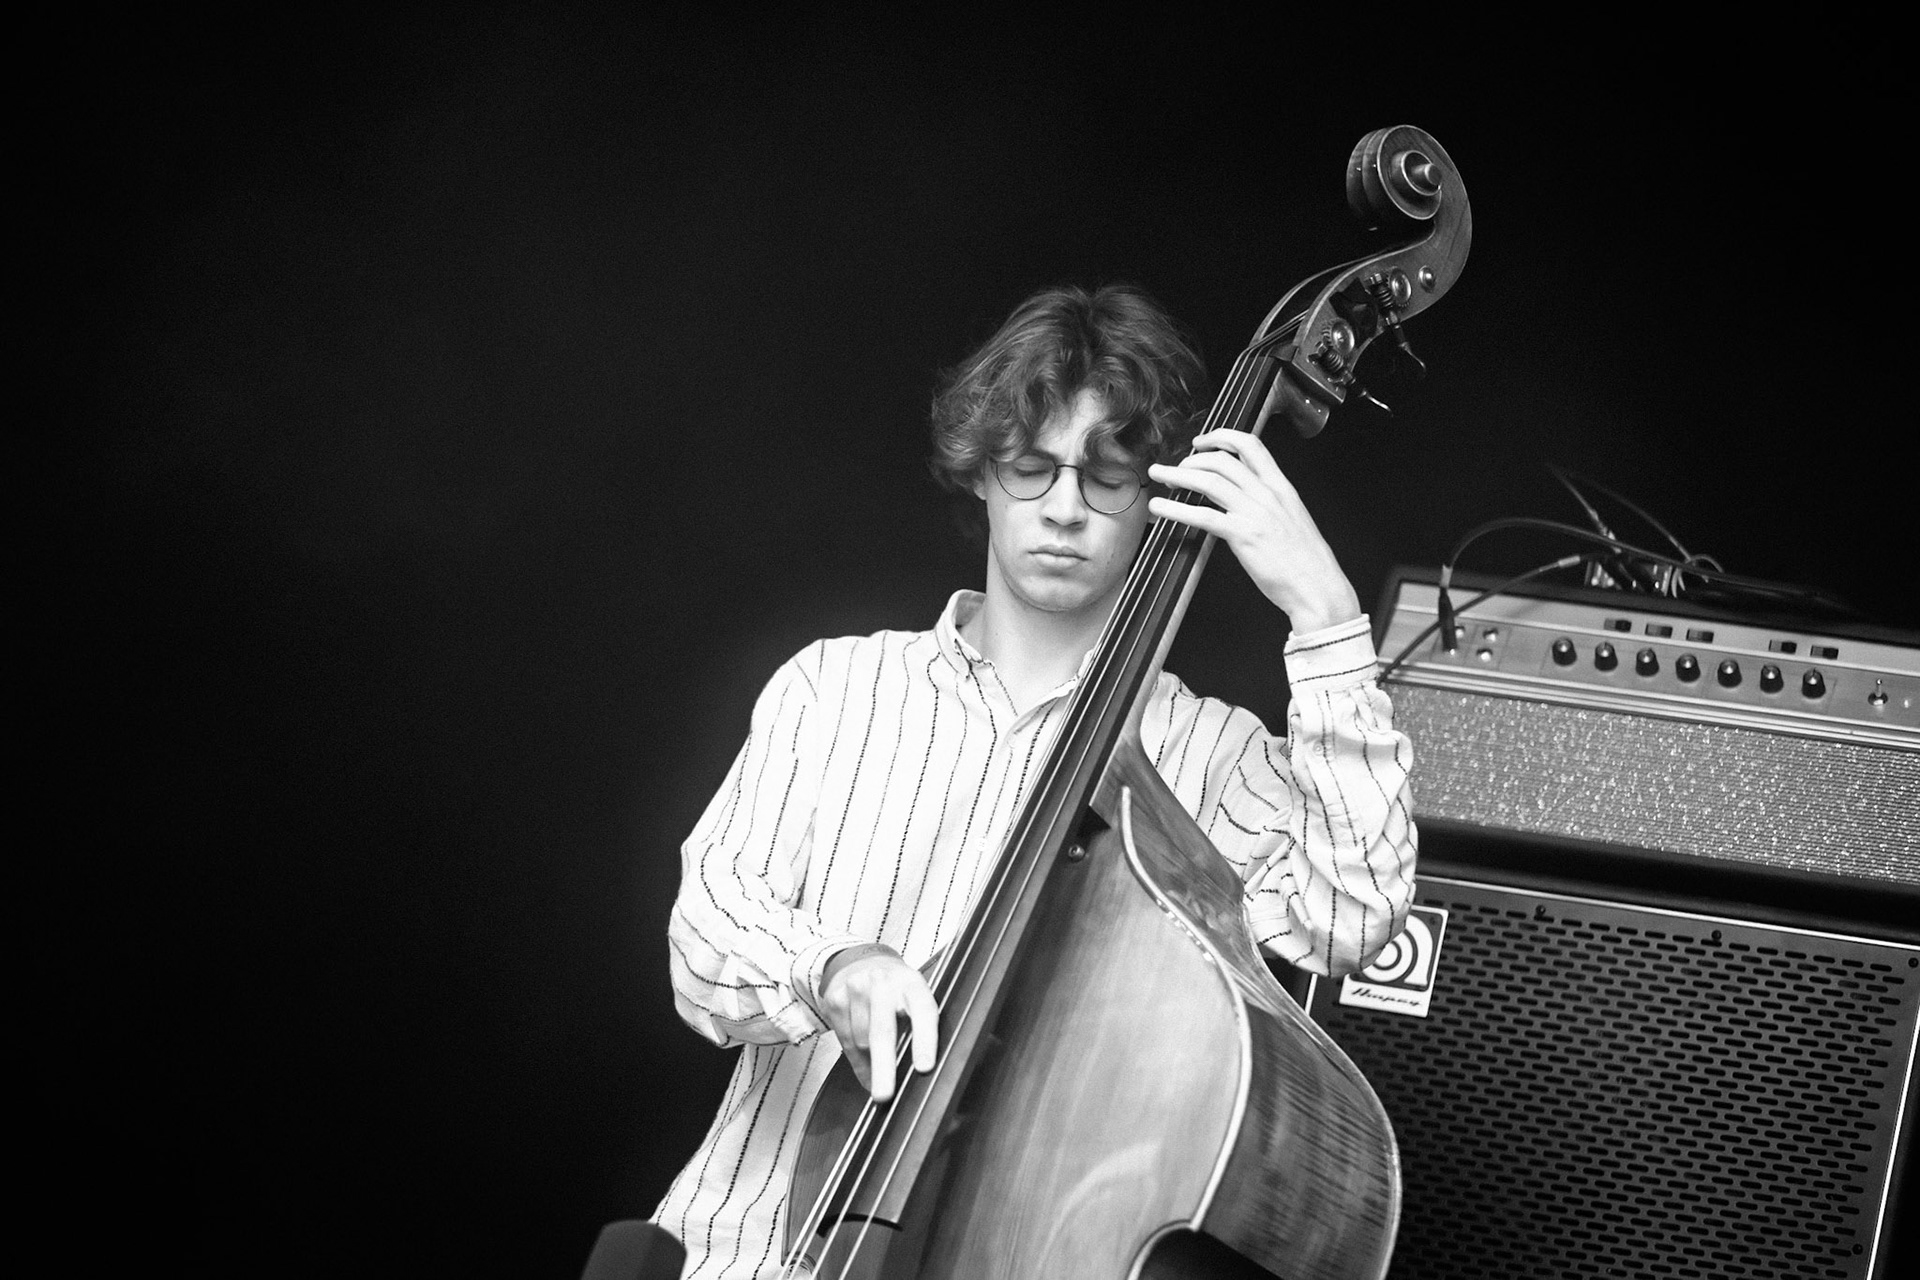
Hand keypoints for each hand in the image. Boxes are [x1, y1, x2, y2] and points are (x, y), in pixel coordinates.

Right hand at [819, 944, 938, 1100]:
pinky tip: (865, 1066)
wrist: (860, 962)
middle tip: (884, 1095)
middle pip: (883, 1032)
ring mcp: (856, 989)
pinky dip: (856, 1061)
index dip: (924, 1040)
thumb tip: (915, 1073)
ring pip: (861, 1042)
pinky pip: (845, 1041)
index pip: (922, 1012)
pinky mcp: (835, 999)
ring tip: (880, 1076)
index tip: (923, 1068)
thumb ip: (916, 1026)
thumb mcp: (913, 998)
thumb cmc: (896, 990)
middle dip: (884, 1068)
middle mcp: (883, 983)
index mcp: (912, 984)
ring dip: (871, 1066)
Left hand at [1147, 429, 1361, 633]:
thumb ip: (1269, 505)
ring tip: (1160, 476)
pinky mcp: (1243, 535)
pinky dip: (1176, 509)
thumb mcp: (1292, 520)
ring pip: (1209, 480)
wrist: (1319, 587)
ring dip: (1178, 475)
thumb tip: (1244, 500)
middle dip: (1192, 458)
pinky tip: (1162, 508)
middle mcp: (1267, 494)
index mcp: (1282, 487)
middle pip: (1222, 460)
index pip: (1250, 445)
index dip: (1221, 437)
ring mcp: (1255, 513)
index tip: (1202, 441)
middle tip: (1176, 466)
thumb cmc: (1307, 562)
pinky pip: (1203, 515)